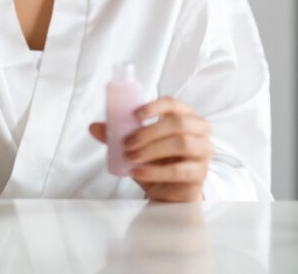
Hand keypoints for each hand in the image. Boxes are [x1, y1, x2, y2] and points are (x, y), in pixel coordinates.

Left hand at [89, 96, 212, 201]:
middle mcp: (199, 131)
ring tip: (131, 158)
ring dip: (152, 149)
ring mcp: (203, 151)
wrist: (169, 194)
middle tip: (127, 143)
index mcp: (185, 116)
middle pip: (178, 123)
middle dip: (149, 132)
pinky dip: (156, 171)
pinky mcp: (200, 173)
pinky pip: (179, 170)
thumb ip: (118, 136)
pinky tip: (139, 172)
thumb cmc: (157, 163)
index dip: (156, 106)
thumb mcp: (137, 147)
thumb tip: (94, 127)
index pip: (174, 104)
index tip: (136, 114)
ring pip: (182, 143)